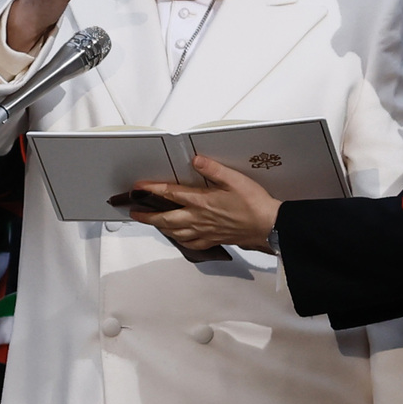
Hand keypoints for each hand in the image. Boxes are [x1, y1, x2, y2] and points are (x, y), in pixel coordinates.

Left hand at [130, 156, 281, 251]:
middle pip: (166, 219)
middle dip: (147, 216)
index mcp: (202, 202)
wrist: (268, 225)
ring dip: (160, 228)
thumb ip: (213, 169)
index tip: (138, 187)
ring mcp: (205, 231)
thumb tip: (196, 160)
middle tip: (134, 213)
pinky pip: (191, 243)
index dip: (152, 189)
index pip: (170, 194)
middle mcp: (199, 218)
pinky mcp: (213, 239)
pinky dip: (180, 240)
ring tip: (151, 223)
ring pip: (175, 232)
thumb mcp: (235, 179)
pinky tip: (179, 237)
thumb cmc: (254, 203)